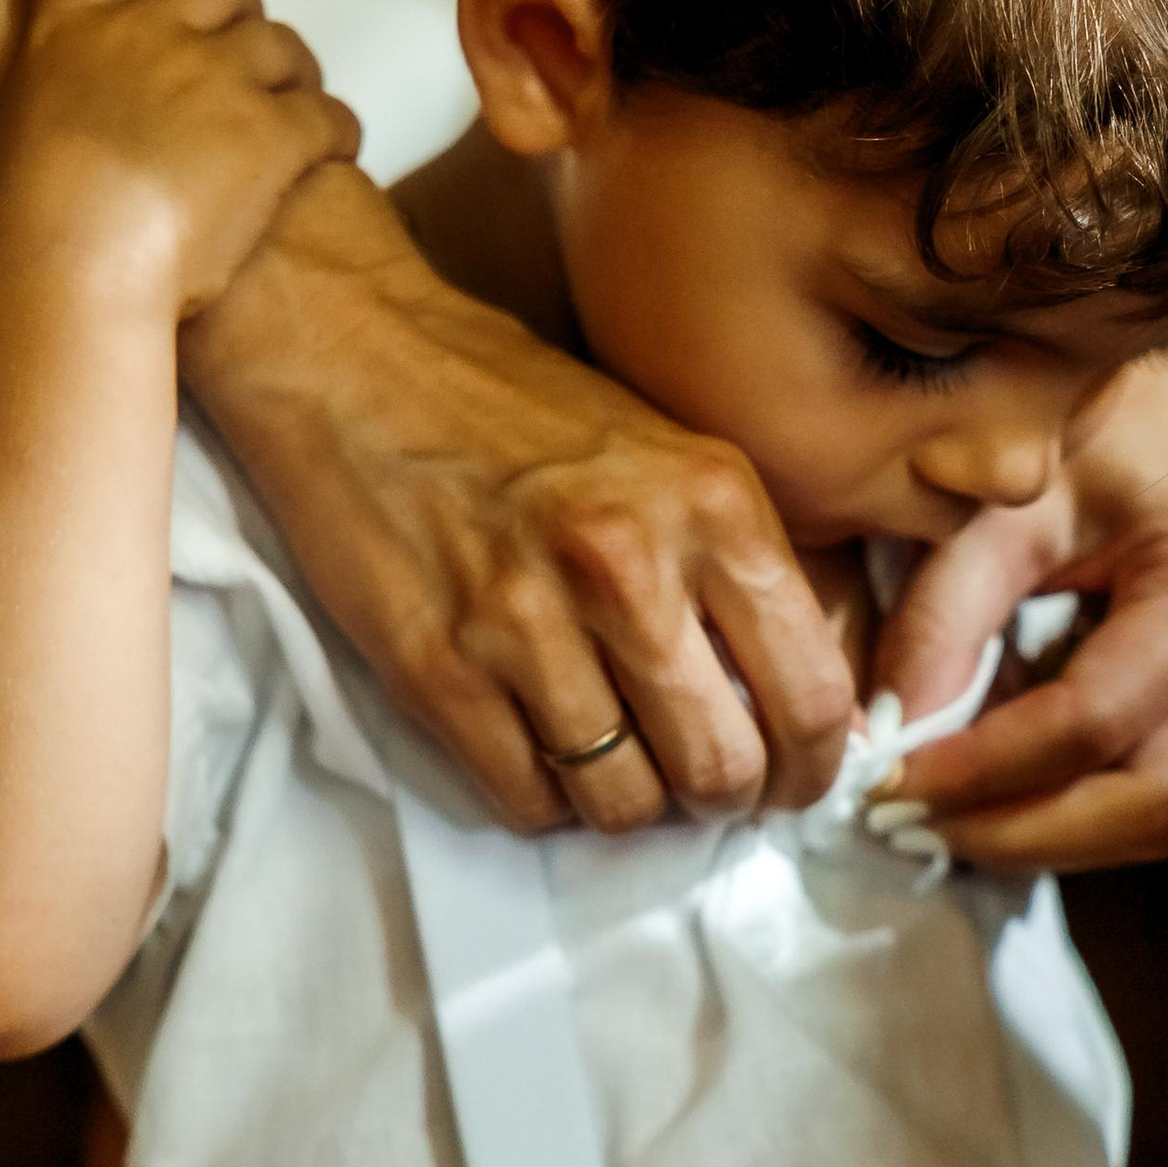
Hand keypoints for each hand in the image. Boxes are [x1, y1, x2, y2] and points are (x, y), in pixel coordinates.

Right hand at [0, 0, 359, 311]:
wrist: (76, 274)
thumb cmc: (10, 231)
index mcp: (67, 33)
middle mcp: (149, 36)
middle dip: (234, 8)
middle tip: (236, 49)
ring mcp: (218, 79)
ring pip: (281, 45)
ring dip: (290, 73)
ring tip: (290, 111)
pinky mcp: (275, 132)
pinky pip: (327, 112)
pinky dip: (333, 131)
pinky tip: (330, 155)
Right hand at [183, 173, 858, 835]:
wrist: (354, 359)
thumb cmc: (515, 409)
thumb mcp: (667, 455)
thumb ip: (736, 567)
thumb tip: (807, 703)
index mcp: (710, 504)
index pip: (812, 691)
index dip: (814, 767)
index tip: (796, 782)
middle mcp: (629, 565)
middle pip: (721, 769)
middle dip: (723, 800)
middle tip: (703, 788)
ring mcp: (526, 622)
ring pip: (624, 802)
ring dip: (630, 807)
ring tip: (618, 767)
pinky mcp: (438, 668)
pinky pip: (526, 800)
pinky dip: (546, 802)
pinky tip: (543, 755)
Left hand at [870, 350, 1167, 872]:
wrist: (1167, 405)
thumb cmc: (1083, 433)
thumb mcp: (1000, 504)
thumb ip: (943, 616)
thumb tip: (890, 737)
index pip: (1095, 719)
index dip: (986, 771)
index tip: (889, 787)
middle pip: (1157, 801)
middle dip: (1026, 834)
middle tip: (912, 830)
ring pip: (1167, 818)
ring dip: (1049, 836)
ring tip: (941, 823)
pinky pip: (1161, 793)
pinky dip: (1074, 812)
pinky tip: (992, 798)